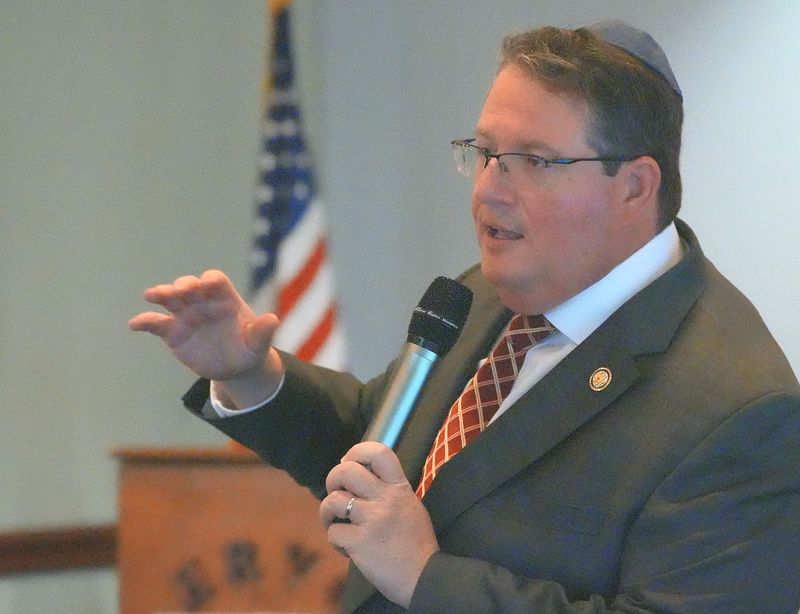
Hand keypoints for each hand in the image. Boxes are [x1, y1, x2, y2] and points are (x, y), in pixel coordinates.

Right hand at [128, 269, 282, 406]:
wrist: (234, 368)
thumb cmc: (249, 349)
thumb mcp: (258, 345)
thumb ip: (263, 332)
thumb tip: (273, 319)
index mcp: (225, 299)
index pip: (216, 281)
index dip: (210, 280)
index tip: (206, 284)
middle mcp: (203, 302)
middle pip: (189, 286)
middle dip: (183, 285)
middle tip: (179, 290)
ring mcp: (186, 316)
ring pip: (170, 300)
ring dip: (161, 294)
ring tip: (152, 295)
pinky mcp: (173, 333)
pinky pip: (157, 324)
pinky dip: (145, 322)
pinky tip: (135, 324)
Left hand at [320, 442, 439, 607]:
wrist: (424, 577)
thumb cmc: (416, 543)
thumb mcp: (410, 506)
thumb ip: (388, 490)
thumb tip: (362, 477)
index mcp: (399, 488)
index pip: (378, 452)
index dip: (357, 451)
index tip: (349, 461)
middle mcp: (385, 499)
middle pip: (346, 471)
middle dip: (333, 480)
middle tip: (337, 492)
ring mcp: (372, 520)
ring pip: (333, 501)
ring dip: (328, 512)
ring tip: (336, 522)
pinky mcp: (360, 543)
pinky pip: (334, 532)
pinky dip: (336, 541)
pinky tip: (347, 547)